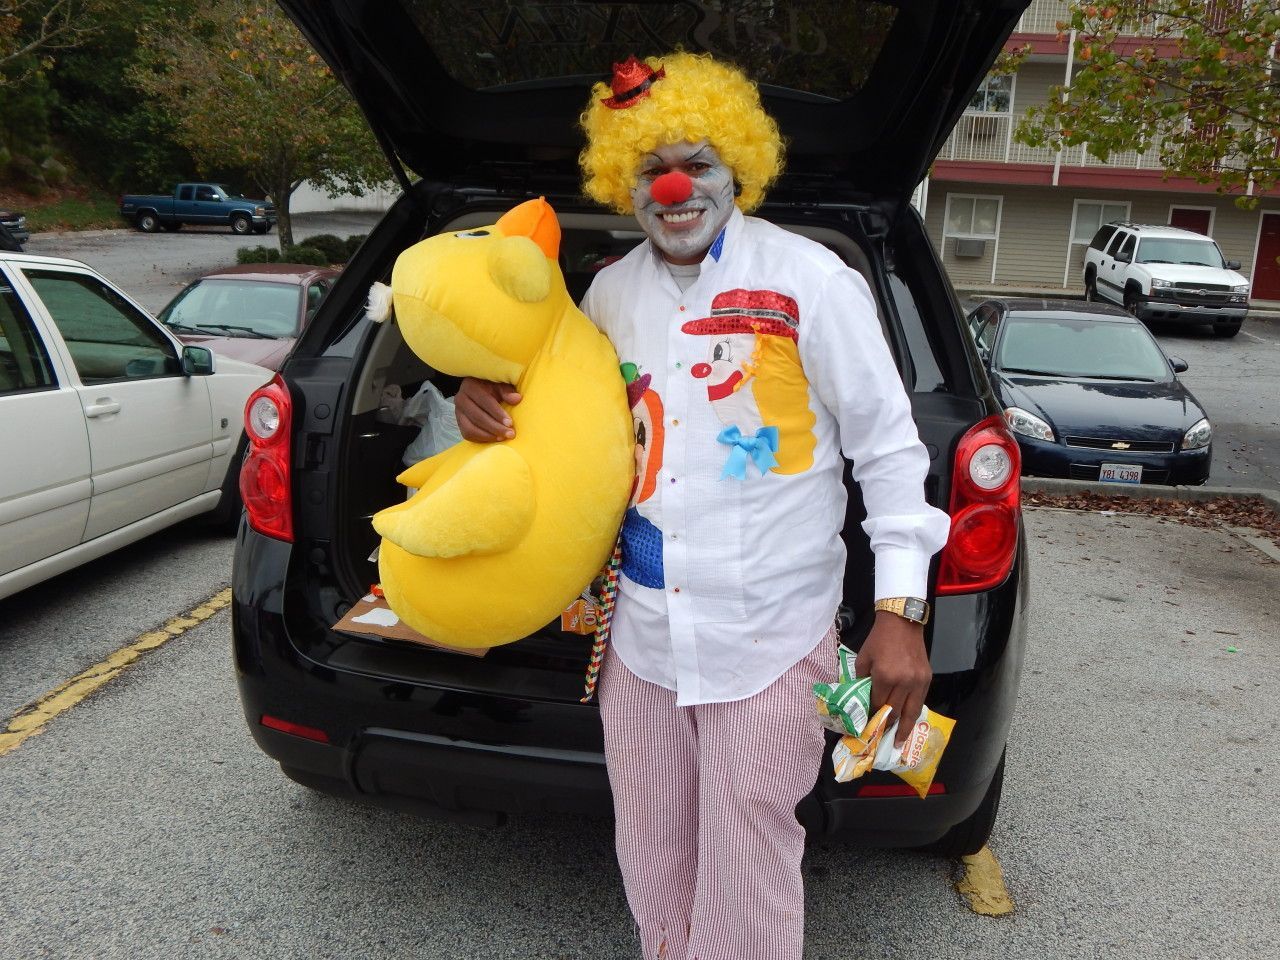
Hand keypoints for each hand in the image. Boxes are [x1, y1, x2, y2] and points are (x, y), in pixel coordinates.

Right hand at [454, 377, 520, 441]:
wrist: (478, 389)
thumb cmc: (492, 386)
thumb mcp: (500, 384)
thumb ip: (507, 391)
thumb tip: (516, 399)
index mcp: (471, 386)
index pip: (484, 401)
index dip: (498, 413)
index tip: (510, 423)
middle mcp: (461, 399)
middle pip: (477, 417)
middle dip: (495, 428)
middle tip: (510, 434)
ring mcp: (458, 412)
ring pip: (470, 428)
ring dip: (488, 436)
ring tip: (503, 438)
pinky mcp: (459, 422)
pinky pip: (467, 434)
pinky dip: (481, 439)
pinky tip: (494, 439)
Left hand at [854, 611, 931, 746]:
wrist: (901, 622)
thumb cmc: (879, 640)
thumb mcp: (863, 659)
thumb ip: (862, 681)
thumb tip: (860, 701)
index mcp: (885, 676)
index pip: (878, 705)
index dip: (872, 717)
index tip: (867, 727)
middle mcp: (903, 682)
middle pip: (895, 712)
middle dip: (887, 726)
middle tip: (880, 739)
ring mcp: (917, 681)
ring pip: (911, 712)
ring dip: (904, 729)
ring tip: (898, 743)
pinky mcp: (927, 678)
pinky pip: (920, 701)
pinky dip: (914, 714)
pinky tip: (909, 723)